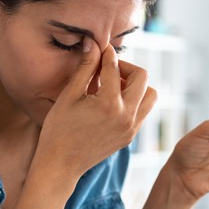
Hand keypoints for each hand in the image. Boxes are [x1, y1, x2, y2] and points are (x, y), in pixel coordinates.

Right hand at [33, 39, 156, 181]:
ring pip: (150, 95)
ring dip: (135, 85)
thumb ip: (85, 68)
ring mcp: (131, 128)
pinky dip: (134, 100)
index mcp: (109, 104)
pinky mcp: (130, 136)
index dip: (106, 54)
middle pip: (142, 77)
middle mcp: (126, 116)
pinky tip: (112, 101)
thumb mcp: (69, 95)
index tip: (100, 48)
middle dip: (125, 67)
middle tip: (107, 69)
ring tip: (113, 86)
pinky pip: (143, 111)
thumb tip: (93, 43)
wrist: (60, 165)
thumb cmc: (58, 129)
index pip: (114, 68)